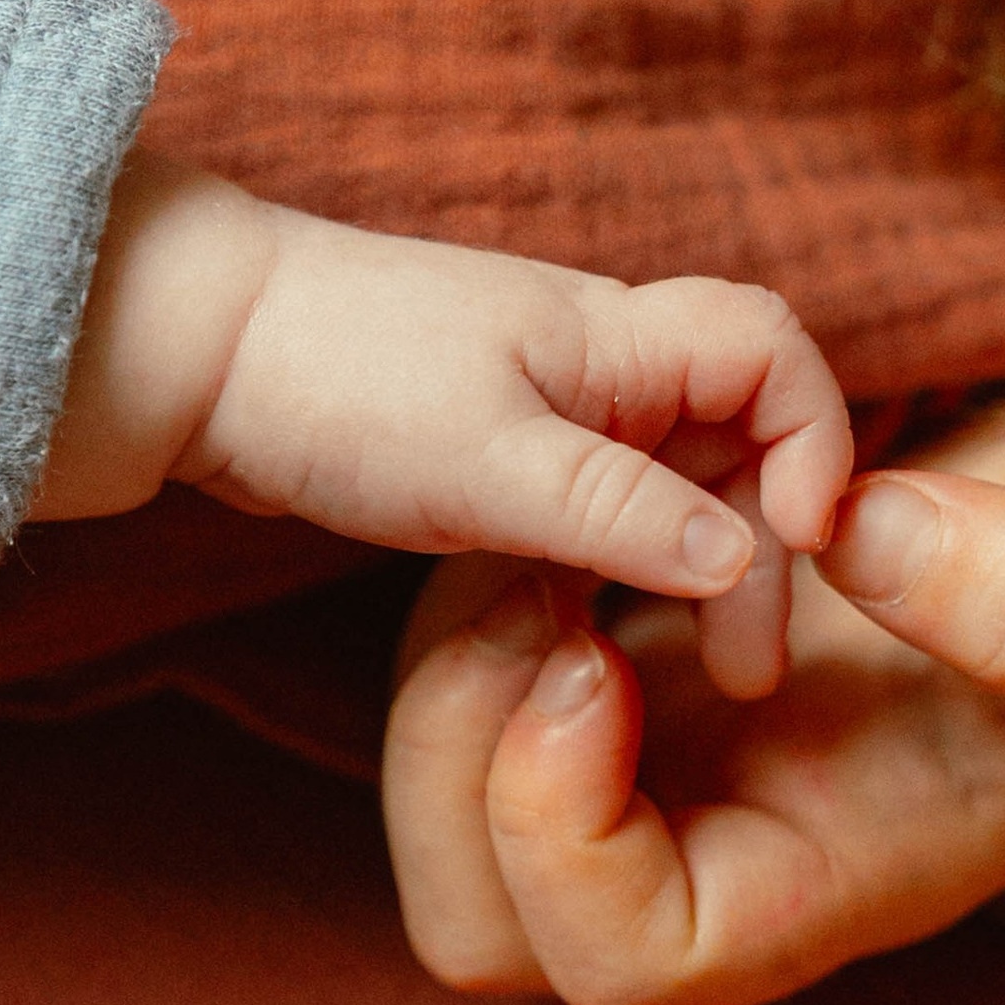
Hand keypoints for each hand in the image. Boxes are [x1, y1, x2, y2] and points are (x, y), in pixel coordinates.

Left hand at [30, 158, 853, 692]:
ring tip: (700, 668)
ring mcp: (553, 404)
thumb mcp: (489, 463)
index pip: (776, 354)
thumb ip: (622, 512)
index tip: (798, 542)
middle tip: (745, 668)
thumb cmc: (332, 380)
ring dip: (703, 564)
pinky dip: (630, 563)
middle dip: (765, 543)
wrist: (189, 350)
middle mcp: (603, 360)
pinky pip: (608, 504)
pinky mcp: (500, 451)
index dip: (815, 440)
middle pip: (745, 436)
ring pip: (680, 478)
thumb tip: (745, 558)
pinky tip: (608, 629)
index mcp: (619, 335)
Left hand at [381, 344, 1004, 1004]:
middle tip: (532, 576)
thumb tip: (867, 551)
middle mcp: (764, 835)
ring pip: (471, 799)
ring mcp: (719, 750)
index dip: (552, 831)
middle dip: (451, 754)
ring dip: (460, 658)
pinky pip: (511, 675)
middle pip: (494, 922)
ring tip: (549, 510)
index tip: (591, 653)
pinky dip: (503, 582)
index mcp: (863, 867)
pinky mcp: (694, 652)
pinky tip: (594, 475)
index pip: (627, 960)